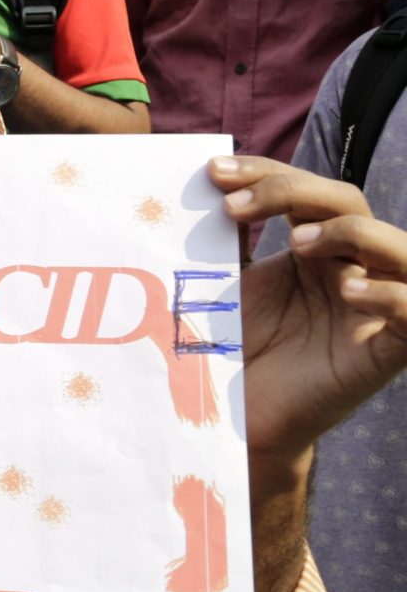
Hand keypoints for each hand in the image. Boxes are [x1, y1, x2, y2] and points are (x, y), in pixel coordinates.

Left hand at [217, 156, 406, 464]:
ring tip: (298, 243)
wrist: (233, 420)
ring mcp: (372, 310)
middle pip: (348, 204)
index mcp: (314, 250)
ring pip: (399, 249)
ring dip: (351, 232)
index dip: (266, 173)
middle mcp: (349, 270)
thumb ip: (225, 239)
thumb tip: (203, 182)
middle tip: (234, 207)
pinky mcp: (385, 353)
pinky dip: (393, 294)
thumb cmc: (230, 350)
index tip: (213, 172)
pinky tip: (350, 290)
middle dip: (292, 190)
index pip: (308, 192)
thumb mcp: (225, 285)